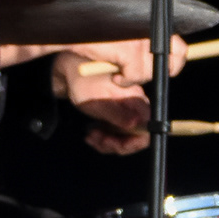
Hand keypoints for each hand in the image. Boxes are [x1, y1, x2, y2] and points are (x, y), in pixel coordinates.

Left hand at [51, 38, 189, 154]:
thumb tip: (138, 124)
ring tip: (91, 135)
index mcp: (136, 102)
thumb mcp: (99, 102)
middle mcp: (134, 108)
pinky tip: (91, 133)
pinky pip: (114, 134)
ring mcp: (125, 112)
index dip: (135, 141)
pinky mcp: (116, 115)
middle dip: (116, 143)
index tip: (117, 145)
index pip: (148, 129)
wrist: (70, 72)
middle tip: (98, 140)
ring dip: (106, 142)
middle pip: (136, 136)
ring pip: (124, 137)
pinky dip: (102, 138)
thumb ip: (119, 115)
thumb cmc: (84, 83)